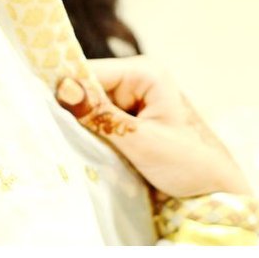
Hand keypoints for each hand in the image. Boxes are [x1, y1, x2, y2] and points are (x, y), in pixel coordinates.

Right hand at [56, 55, 251, 198]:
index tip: (44, 111)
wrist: (214, 188)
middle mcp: (136, 78)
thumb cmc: (188, 162)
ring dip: (84, 125)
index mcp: (145, 72)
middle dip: (76, 110)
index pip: (92, 71)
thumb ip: (103, 117)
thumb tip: (64, 88)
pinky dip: (92, 134)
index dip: (68, 90)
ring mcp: (132, 97)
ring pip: (91, 105)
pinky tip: (86, 147)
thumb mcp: (142, 141)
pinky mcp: (128, 117)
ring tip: (74, 143)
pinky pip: (99, 119)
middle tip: (58, 134)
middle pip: (89, 86)